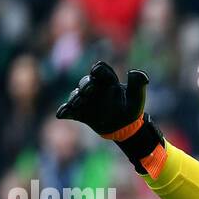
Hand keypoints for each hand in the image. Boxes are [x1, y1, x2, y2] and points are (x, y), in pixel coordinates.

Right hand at [56, 61, 166, 177]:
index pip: (101, 71)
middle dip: (86, 85)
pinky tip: (61, 114)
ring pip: (77, 95)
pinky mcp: (80, 113)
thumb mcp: (137, 97)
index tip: (96, 71)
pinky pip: (70, 111)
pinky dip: (65, 112)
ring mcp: (86, 100)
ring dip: (76, 98)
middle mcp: (94, 88)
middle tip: (88, 89)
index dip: (98, 70)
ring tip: (77, 102)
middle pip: (86, 82)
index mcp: (108, 81)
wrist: (125, 128)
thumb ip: (137, 84)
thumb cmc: (130, 109)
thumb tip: (135, 72)